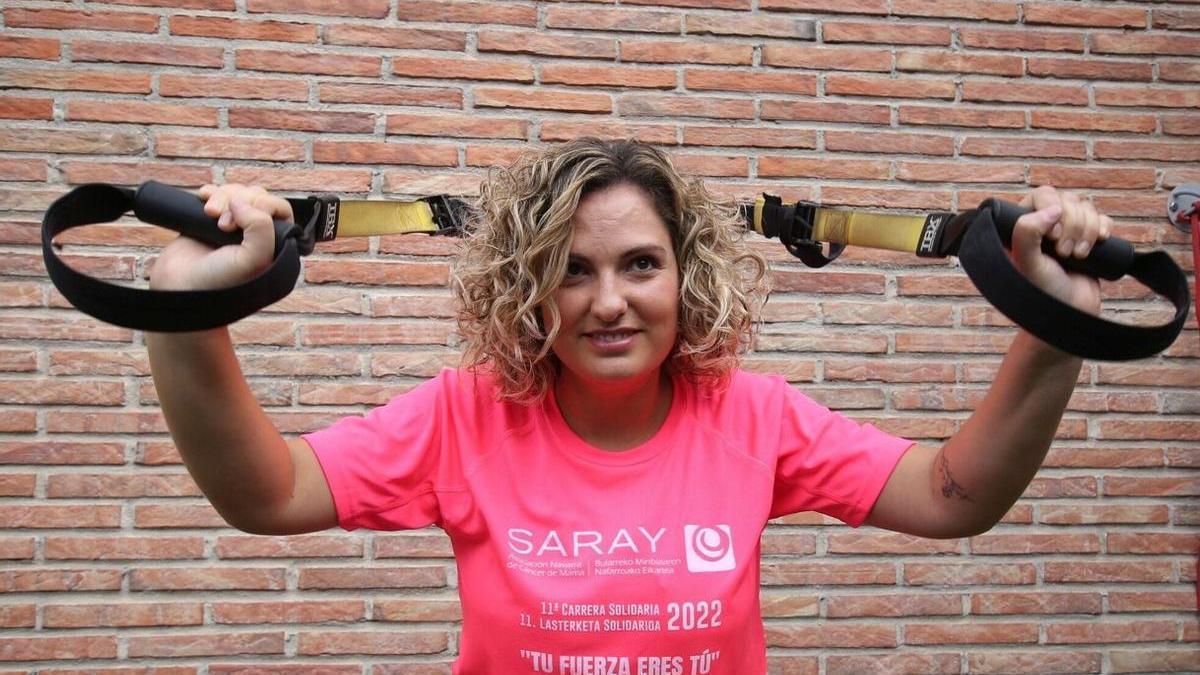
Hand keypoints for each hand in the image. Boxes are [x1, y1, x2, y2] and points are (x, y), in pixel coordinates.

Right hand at [148, 184, 293, 290]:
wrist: (180, 289)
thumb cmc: (220, 282)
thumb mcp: (254, 259)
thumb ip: (262, 228)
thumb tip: (240, 202)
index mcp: (274, 246)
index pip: (280, 209)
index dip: (262, 206)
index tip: (237, 224)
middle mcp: (256, 236)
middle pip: (257, 197)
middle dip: (239, 201)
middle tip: (222, 225)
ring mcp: (233, 228)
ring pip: (238, 193)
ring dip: (223, 196)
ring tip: (209, 214)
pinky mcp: (210, 222)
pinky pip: (217, 194)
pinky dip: (211, 192)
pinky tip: (202, 198)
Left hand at [1009, 186, 1110, 315]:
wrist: (1068, 315)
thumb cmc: (1041, 292)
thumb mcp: (1026, 262)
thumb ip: (1026, 232)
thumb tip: (1053, 208)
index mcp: (1023, 226)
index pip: (1042, 195)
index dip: (1052, 209)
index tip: (1052, 237)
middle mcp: (1044, 225)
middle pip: (1068, 199)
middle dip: (1073, 225)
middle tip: (1065, 254)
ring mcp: (1068, 231)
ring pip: (1086, 207)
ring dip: (1087, 230)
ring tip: (1078, 257)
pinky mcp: (1089, 239)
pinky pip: (1102, 218)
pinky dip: (1104, 227)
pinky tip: (1100, 241)